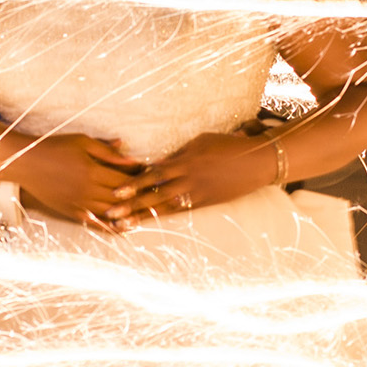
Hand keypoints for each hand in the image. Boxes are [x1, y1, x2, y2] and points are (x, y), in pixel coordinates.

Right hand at [10, 133, 147, 223]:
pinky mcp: (72, 213)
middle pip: (123, 199)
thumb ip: (107, 151)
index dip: (143, 179)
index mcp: (93, 172)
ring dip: (131, 214)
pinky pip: (96, 224)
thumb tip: (131, 155)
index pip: (127, 180)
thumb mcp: (82, 142)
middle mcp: (88, 192)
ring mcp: (80, 205)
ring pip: (113, 214)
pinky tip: (125, 227)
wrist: (26, 163)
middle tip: (159, 197)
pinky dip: (112, 227)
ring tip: (148, 213)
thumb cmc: (54, 147)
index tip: (156, 177)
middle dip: (143, 198)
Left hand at [118, 130, 277, 224]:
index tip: (115, 192)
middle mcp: (188, 179)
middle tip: (110, 214)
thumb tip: (156, 163)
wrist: (256, 161)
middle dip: (130, 205)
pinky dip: (163, 217)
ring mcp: (197, 193)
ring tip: (123, 225)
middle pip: (154, 194)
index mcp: (185, 161)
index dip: (133, 184)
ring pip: (164, 207)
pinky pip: (181, 211)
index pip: (153, 173)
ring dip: (142, 216)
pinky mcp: (206, 202)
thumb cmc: (227, 145)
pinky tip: (149, 223)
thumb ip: (177, 154)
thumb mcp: (200, 142)